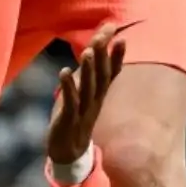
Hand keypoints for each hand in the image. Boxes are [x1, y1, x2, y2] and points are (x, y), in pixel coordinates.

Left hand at [46, 24, 127, 165]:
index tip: (121, 35)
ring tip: (87, 51)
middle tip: (103, 35)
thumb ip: (89, 73)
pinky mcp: (68, 119)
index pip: (111, 72)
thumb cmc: (76, 116)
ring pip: (88, 88)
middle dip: (102, 55)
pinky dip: (68, 87)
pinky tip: (64, 72)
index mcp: (100, 94)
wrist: (68, 151)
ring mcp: (83, 110)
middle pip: (101, 76)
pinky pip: (70, 103)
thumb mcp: (85, 94)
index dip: (116, 55)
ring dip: (88, 70)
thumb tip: (93, 50)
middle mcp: (95, 100)